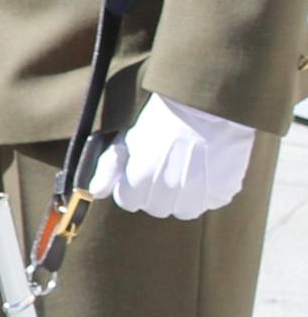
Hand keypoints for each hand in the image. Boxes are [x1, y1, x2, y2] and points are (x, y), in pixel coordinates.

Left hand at [90, 95, 257, 219]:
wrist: (205, 107)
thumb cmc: (161, 120)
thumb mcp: (127, 139)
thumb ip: (108, 169)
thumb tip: (95, 192)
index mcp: (138, 182)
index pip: (128, 202)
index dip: (132, 185)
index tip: (141, 169)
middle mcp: (166, 195)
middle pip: (156, 208)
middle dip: (156, 192)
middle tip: (166, 165)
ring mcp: (196, 197)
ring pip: (183, 210)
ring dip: (182, 195)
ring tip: (186, 167)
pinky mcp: (221, 194)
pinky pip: (209, 202)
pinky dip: (207, 191)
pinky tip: (206, 168)